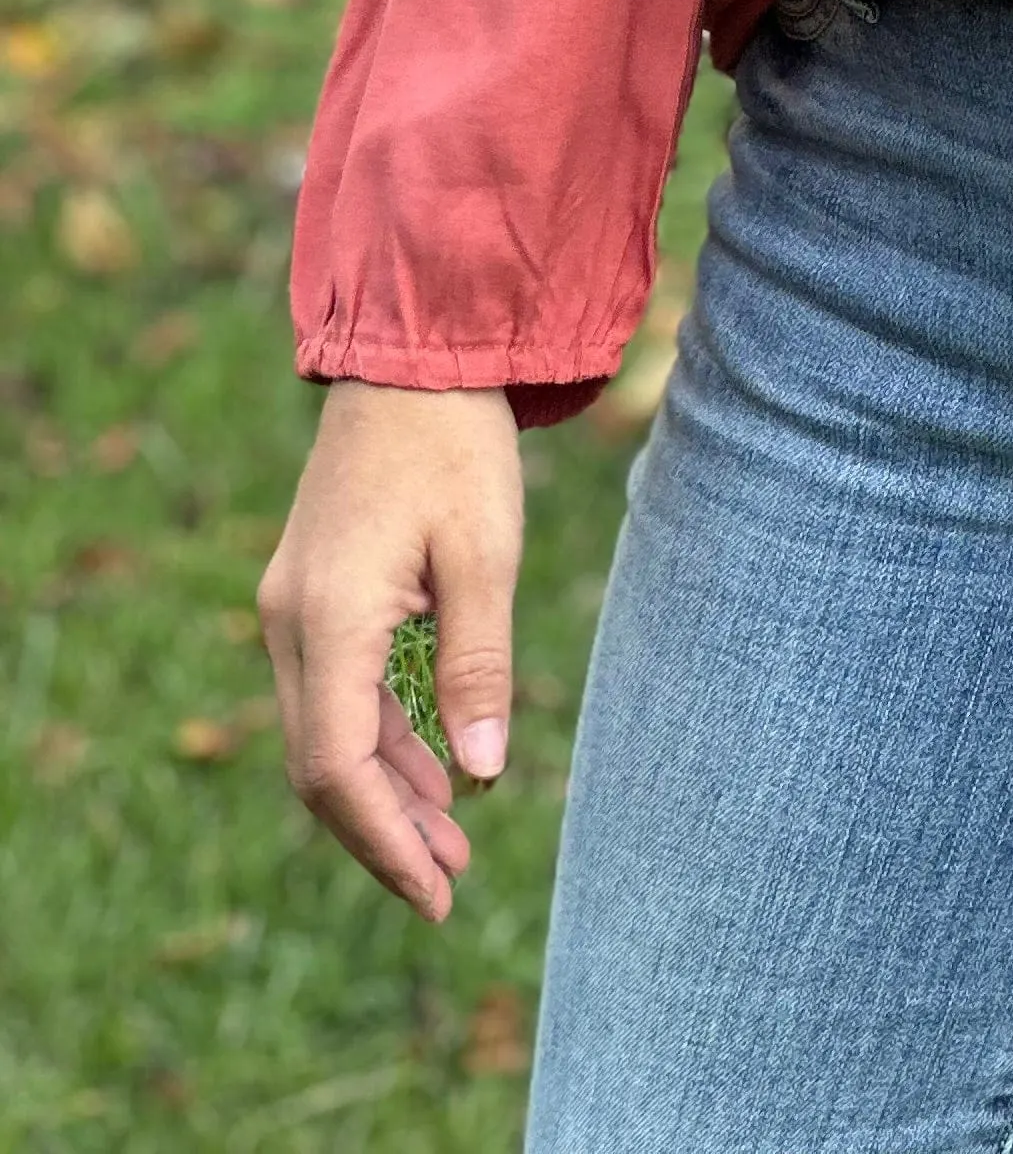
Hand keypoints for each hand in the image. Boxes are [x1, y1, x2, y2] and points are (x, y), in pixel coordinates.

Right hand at [258, 382, 522, 922]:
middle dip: (386, 830)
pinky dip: (380, 738)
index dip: (385, 839)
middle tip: (451, 886)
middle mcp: (292, 622)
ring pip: (328, 731)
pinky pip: (338, 691)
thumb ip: (478, 668)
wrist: (414, 356)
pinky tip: (431, 768)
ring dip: (387, 790)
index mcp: (328, 618)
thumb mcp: (484, 555)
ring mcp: (294, 607)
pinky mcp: (314, 592)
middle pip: (324, 763)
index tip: (437, 892)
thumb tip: (480, 779)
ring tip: (450, 844)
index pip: (336, 767)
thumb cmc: (457, 446)